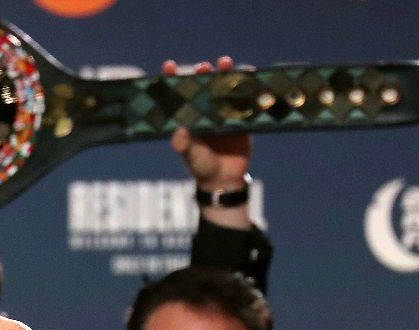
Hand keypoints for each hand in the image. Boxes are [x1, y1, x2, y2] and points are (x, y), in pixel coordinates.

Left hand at [163, 57, 251, 192]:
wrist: (225, 179)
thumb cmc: (201, 166)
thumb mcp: (191, 156)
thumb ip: (184, 146)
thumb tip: (179, 134)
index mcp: (188, 117)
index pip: (177, 94)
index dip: (172, 79)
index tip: (169, 65)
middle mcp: (204, 110)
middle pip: (202, 85)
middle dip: (202, 72)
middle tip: (202, 67)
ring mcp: (222, 111)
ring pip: (223, 87)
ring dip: (224, 73)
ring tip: (225, 62)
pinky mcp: (240, 116)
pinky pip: (243, 99)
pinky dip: (247, 86)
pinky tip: (249, 73)